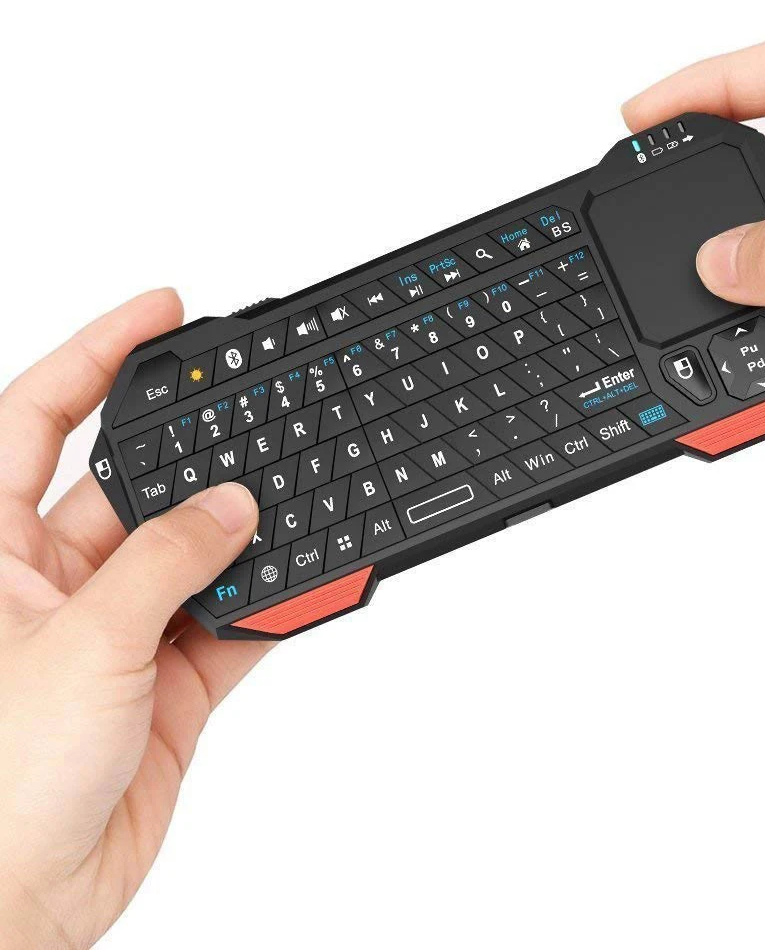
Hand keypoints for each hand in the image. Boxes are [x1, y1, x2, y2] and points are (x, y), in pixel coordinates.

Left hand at [0, 291, 264, 948]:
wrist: (20, 906)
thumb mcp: (81, 644)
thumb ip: (166, 563)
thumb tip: (229, 506)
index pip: (40, 418)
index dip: (96, 355)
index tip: (159, 312)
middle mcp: (54, 582)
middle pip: (135, 489)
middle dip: (193, 463)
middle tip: (251, 422)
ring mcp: (115, 631)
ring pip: (194, 558)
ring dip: (243, 542)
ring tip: (285, 515)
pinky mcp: (165, 682)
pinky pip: (229, 623)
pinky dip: (268, 606)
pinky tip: (298, 585)